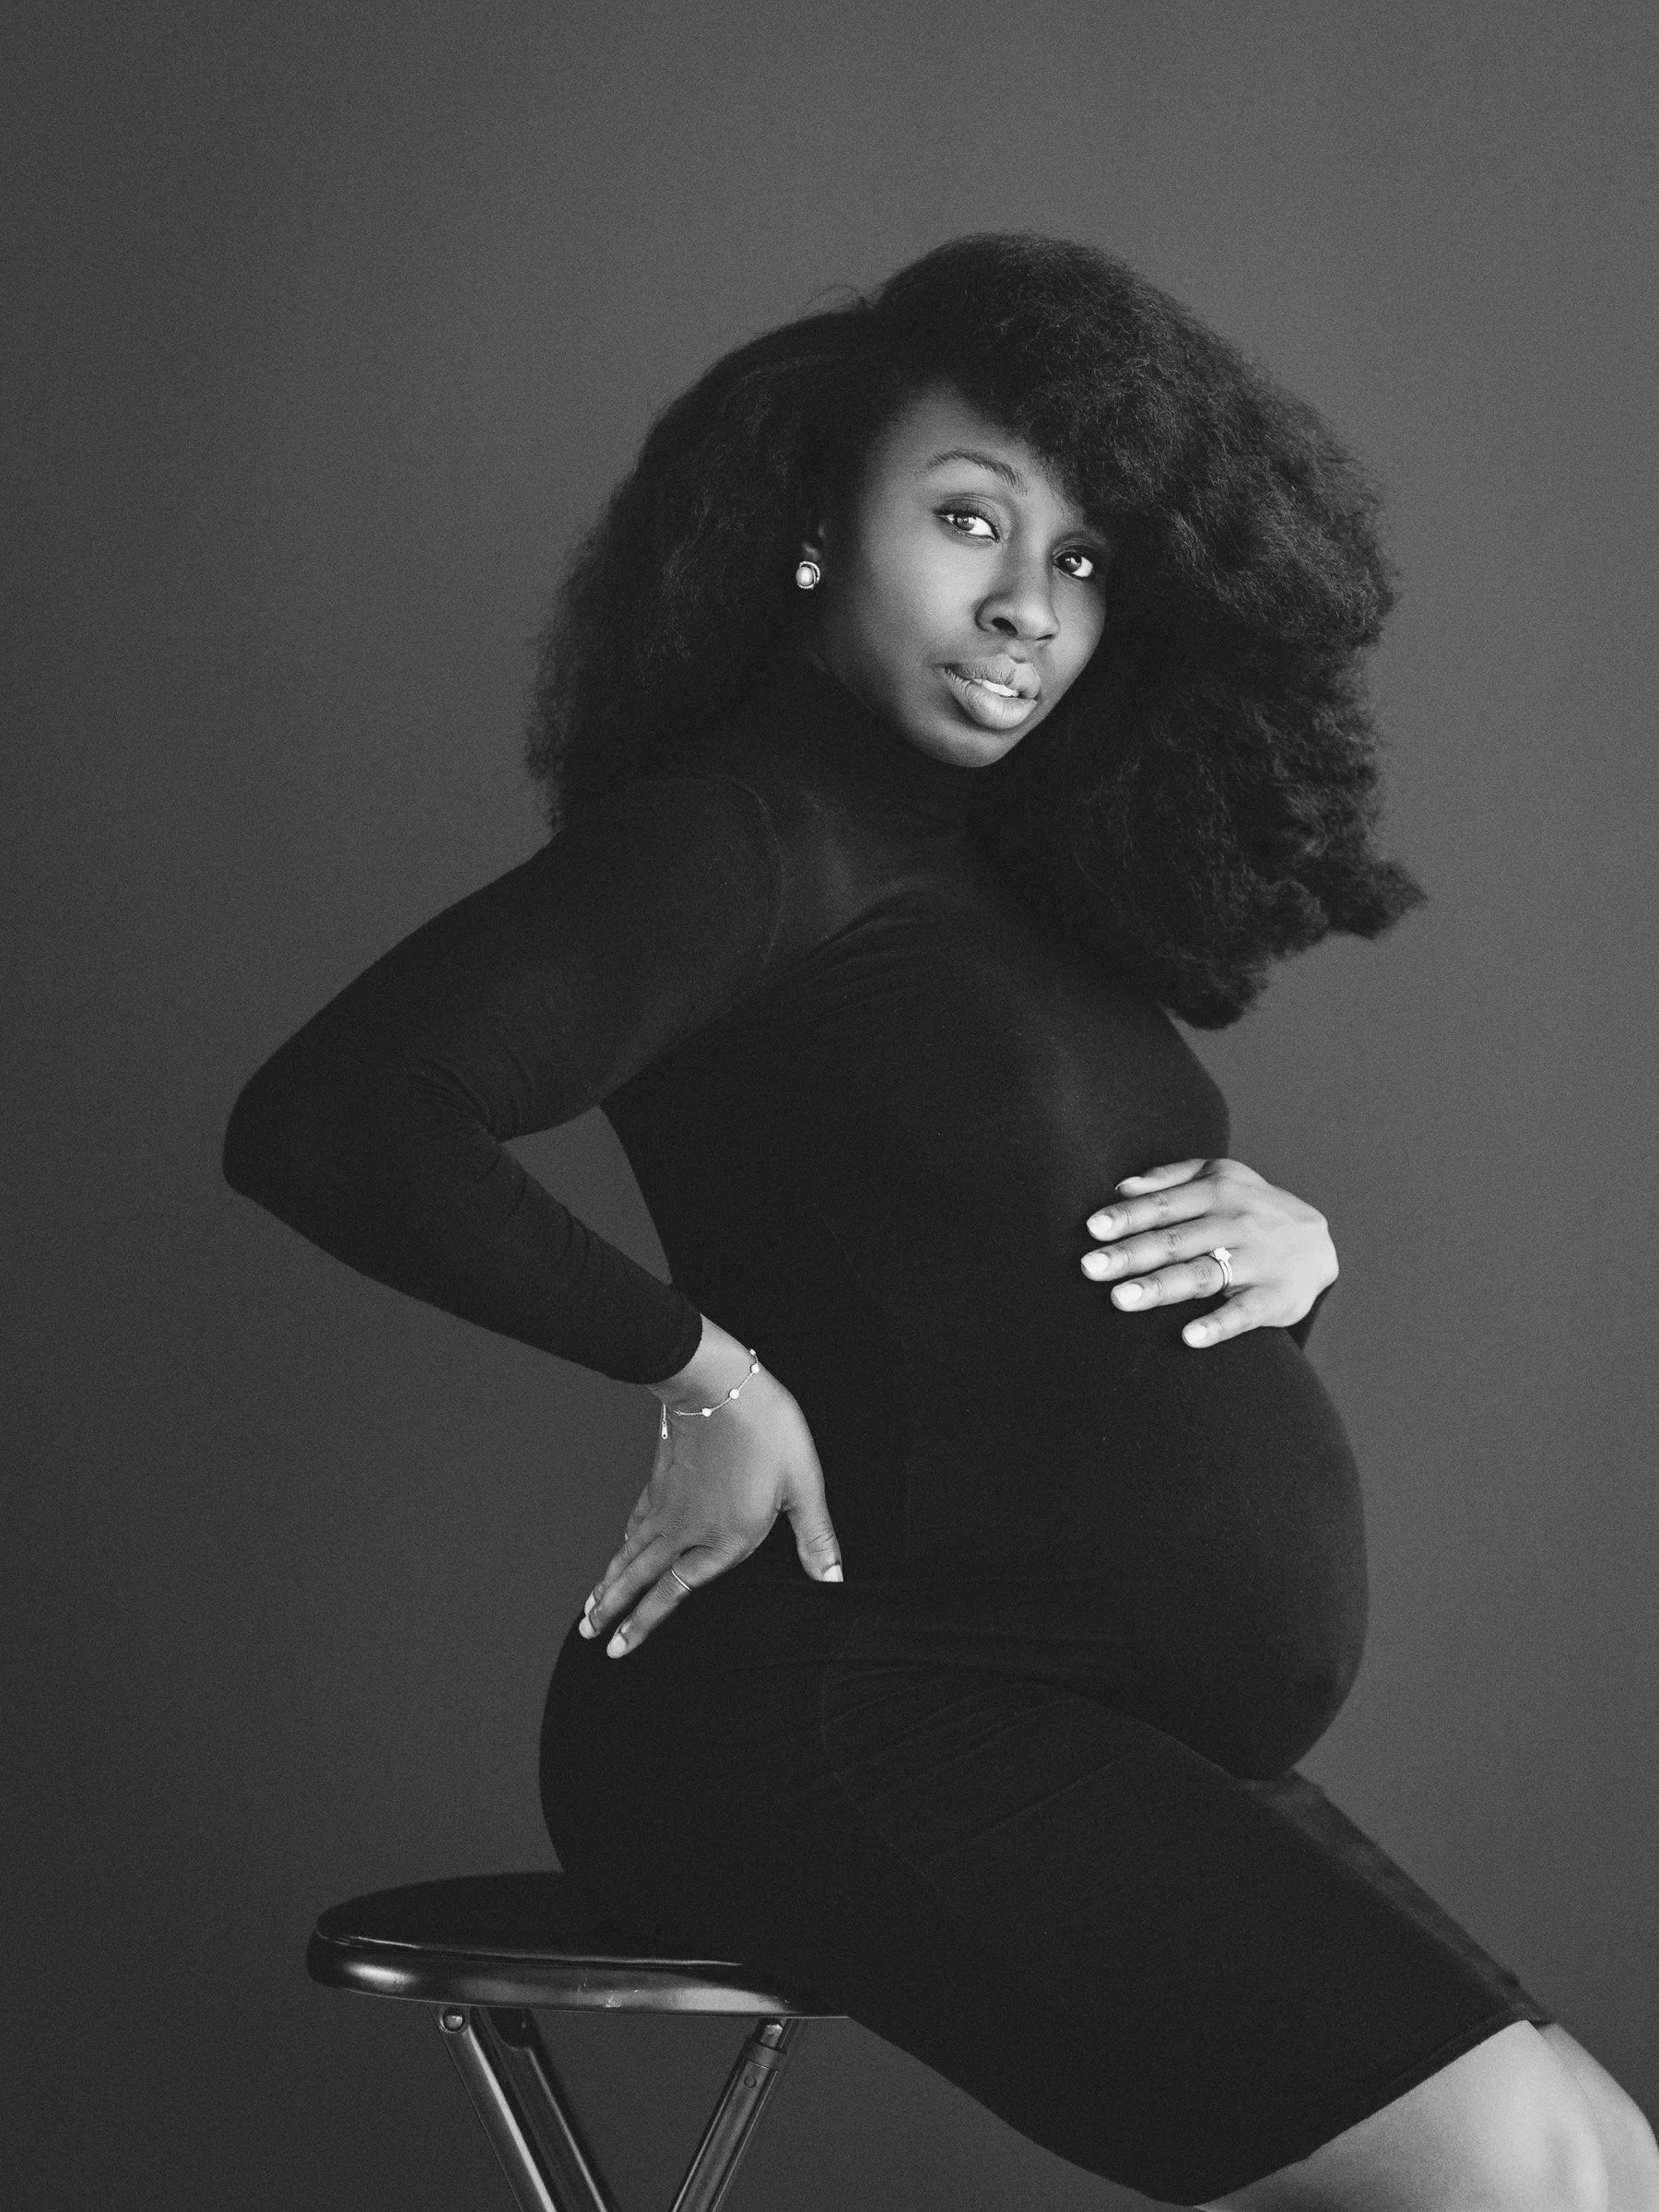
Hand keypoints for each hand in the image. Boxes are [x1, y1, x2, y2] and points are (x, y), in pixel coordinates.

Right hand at [579, 1320, 841, 1655]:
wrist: (719, 1383)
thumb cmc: (766, 1429)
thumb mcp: (803, 1484)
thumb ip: (815, 1537)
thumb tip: (833, 1577)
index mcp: (725, 1538)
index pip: (676, 1591)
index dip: (647, 1621)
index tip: (623, 1646)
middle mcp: (688, 1529)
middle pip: (641, 1577)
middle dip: (613, 1611)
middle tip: (590, 1636)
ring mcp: (668, 1504)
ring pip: (631, 1552)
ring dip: (609, 1582)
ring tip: (590, 1608)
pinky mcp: (661, 1479)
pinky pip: (635, 1522)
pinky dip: (622, 1543)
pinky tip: (619, 1549)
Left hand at [1080, 1157, 1336, 1347]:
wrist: (1319, 1242)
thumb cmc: (1251, 1208)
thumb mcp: (1220, 1177)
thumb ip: (1170, 1178)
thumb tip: (1120, 1187)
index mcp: (1218, 1191)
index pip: (1165, 1205)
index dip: (1128, 1217)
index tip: (1092, 1230)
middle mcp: (1237, 1223)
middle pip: (1176, 1241)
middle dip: (1131, 1254)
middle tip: (1090, 1268)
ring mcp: (1258, 1261)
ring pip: (1203, 1275)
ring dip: (1161, 1288)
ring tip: (1120, 1300)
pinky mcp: (1277, 1298)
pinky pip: (1244, 1313)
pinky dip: (1219, 1325)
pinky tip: (1190, 1337)